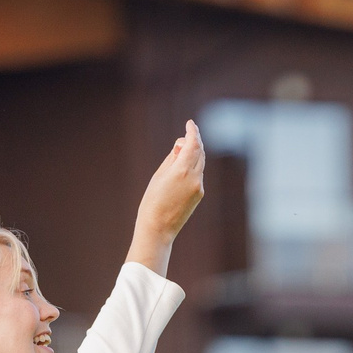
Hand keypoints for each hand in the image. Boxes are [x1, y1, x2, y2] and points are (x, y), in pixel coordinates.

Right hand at [128, 120, 205, 275]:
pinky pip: (198, 174)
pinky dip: (194, 165)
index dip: (192, 131)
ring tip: (182, 149)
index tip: (190, 123)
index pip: (193, 144)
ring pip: (200, 163)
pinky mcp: (199, 194)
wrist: (158, 228)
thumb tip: (182, 146)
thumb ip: (172, 158)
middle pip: (199, 152)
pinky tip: (183, 166)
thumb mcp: (159, 175)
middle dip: (194, 140)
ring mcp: (199, 187)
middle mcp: (194, 178)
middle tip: (187, 133)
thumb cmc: (152, 201)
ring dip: (194, 153)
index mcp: (181, 171)